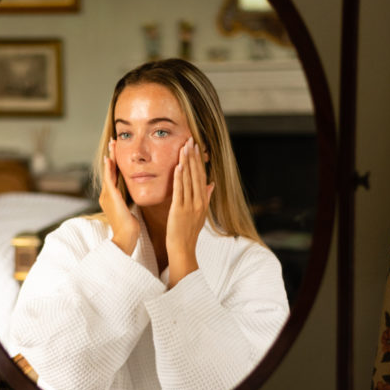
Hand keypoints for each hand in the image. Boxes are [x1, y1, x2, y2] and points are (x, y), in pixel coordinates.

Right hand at [99, 139, 138, 255]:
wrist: (125, 240)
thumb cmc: (130, 229)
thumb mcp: (130, 211)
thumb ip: (130, 202)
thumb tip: (135, 197)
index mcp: (111, 198)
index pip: (113, 176)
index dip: (115, 163)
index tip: (118, 151)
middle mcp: (106, 195)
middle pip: (109, 170)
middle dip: (112, 155)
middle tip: (114, 141)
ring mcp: (107, 196)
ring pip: (108, 172)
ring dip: (111, 157)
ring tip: (112, 144)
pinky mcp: (111, 198)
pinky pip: (110, 179)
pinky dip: (110, 168)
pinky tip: (111, 158)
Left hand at [166, 137, 213, 287]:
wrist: (183, 249)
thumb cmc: (188, 233)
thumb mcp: (200, 214)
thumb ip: (206, 198)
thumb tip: (211, 184)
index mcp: (203, 201)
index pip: (202, 176)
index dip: (199, 161)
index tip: (197, 147)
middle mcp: (199, 202)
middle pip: (196, 175)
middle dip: (193, 157)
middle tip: (191, 140)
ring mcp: (190, 206)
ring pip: (189, 180)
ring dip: (186, 162)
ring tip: (184, 147)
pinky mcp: (179, 210)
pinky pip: (180, 191)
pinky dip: (179, 178)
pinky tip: (178, 166)